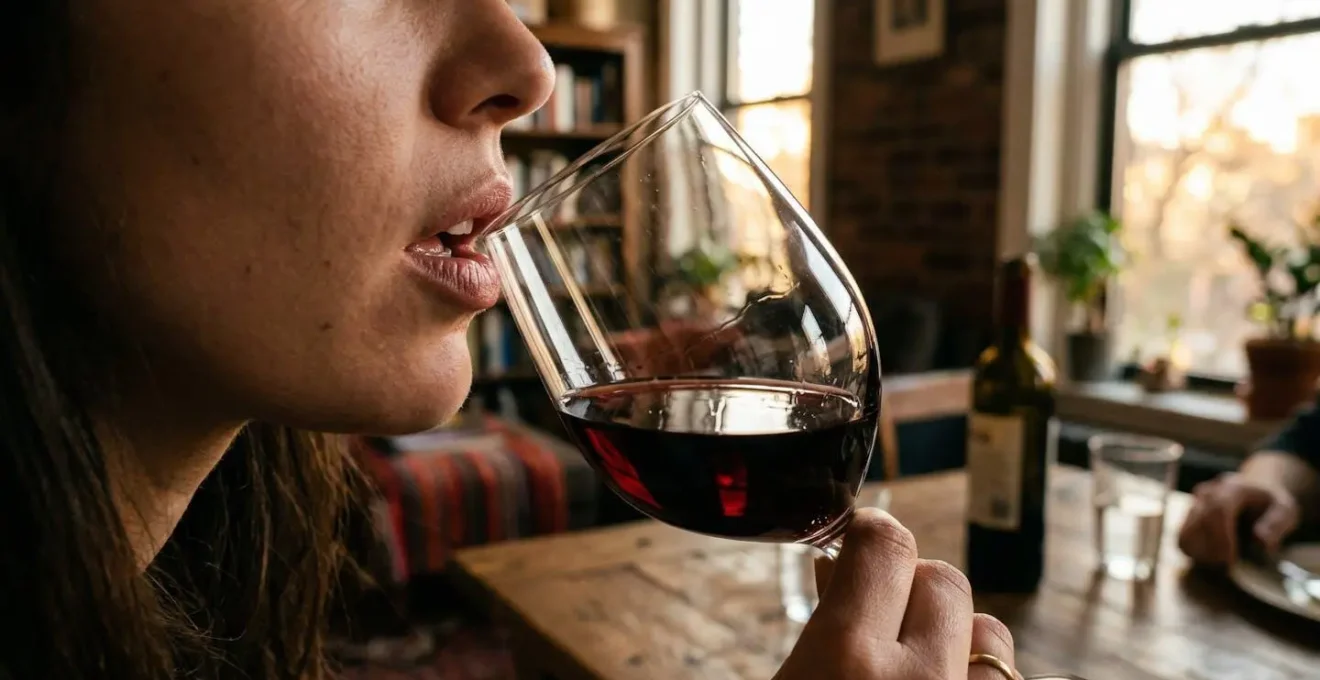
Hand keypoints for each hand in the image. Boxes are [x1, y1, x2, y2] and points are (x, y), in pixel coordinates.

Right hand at [774, 508, 1016, 679]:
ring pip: (989, 629)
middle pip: (942, 579)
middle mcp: (919, 679)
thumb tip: (839, 570)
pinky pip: (1002, 674)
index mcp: (846, 658)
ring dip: (954, 632)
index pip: (884, 544)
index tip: (857, 541)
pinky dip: (973, 669)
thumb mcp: (787, 676)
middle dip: (909, 586)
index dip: (870, 533)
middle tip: (874, 617)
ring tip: (912, 659)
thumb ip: (818, 624)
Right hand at [1178, 472, 1300, 564]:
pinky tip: (1213, 559)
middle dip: (1212, 549)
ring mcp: (1194, 504)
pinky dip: (1195, 553)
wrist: (1253, 490)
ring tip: (1221, 563)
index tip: (1231, 559)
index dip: (1221, 537)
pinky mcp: (1187, 517)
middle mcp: (1208, 492)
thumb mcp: (1285, 510)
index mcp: (1232, 487)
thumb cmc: (1269, 504)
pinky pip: (1182, 539)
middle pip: (1199, 522)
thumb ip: (1276, 524)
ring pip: (1185, 532)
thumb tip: (1260, 541)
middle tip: (1229, 566)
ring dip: (1201, 553)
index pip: (1218, 510)